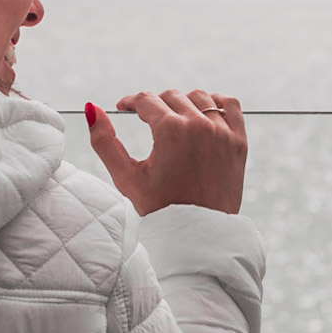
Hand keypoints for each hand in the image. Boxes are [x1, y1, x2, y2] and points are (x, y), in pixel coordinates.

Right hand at [86, 89, 245, 215]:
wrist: (198, 235)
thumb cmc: (160, 209)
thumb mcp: (127, 177)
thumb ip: (105, 142)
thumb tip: (92, 110)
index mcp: (171, 130)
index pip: (146, 100)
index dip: (130, 102)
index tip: (124, 108)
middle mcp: (199, 125)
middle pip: (171, 97)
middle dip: (154, 105)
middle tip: (146, 120)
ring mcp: (222, 132)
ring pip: (199, 97)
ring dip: (183, 102)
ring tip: (173, 119)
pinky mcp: (239, 143)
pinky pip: (231, 105)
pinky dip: (217, 102)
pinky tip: (204, 113)